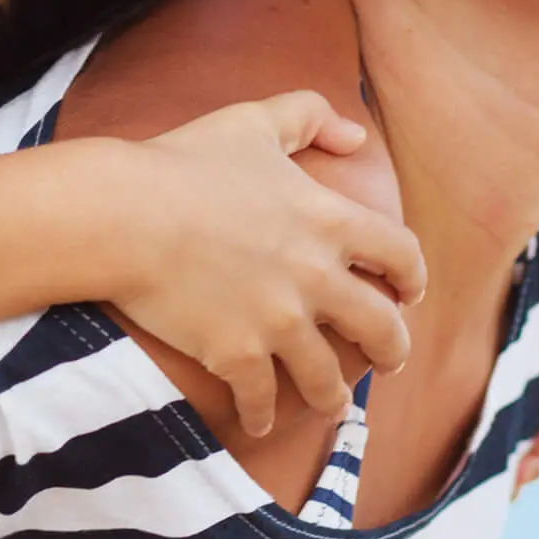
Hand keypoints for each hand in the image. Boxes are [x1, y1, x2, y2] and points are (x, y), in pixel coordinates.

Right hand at [114, 90, 425, 438]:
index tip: (410, 293)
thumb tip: (354, 135)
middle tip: (390, 361)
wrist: (124, 214)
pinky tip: (262, 423)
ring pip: (328, 377)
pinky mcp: (239, 355)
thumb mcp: (255, 120)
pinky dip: (264, 416)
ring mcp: (280, 322)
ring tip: (333, 404)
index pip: (400, 255)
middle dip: (393, 349)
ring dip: (334, 396)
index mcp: (330, 221)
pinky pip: (264, 399)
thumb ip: (310, 115)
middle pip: (382, 327)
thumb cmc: (184, 162)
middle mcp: (317, 277)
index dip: (413, 277)